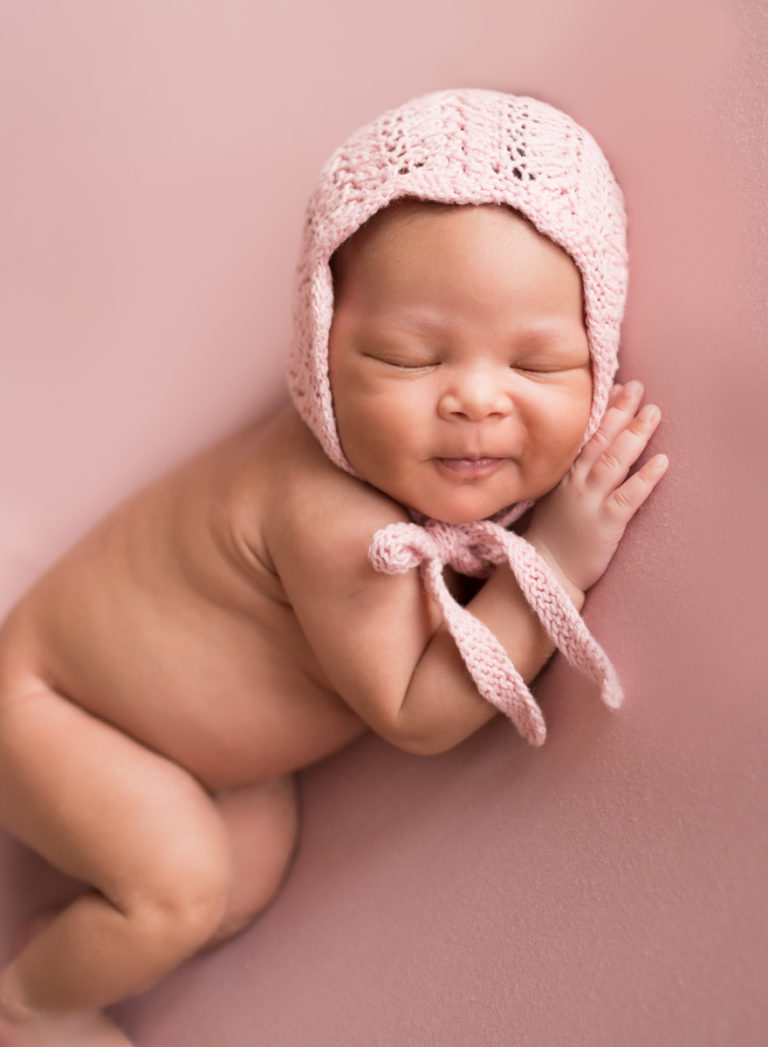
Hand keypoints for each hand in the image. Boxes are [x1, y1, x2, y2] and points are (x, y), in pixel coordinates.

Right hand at [525, 380, 668, 596]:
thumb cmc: (554, 535)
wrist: (546, 571)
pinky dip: (645, 478)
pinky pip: (629, 497)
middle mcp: (576, 483)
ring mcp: (590, 502)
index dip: (602, 409)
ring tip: (653, 413)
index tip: (616, 386)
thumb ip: (572, 471)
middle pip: (600, 440)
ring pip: (614, 461)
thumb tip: (590, 447)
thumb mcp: (556, 495)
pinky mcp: (606, 524)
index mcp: (564, 474)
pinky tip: (662, 461)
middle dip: (620, 411)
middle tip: (638, 387)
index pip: (584, 434)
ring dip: (635, 435)